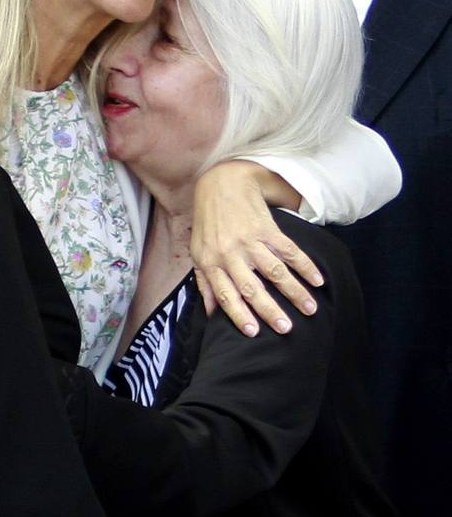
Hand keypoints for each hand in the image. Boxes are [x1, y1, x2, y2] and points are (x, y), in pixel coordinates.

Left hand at [191, 161, 323, 336]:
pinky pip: (289, 250)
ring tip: (310, 309)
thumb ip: (204, 283)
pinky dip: (305, 266)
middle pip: (252, 287)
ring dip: (294, 292)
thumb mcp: (198, 252)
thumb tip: (210, 314)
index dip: (239, 314)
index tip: (254, 333)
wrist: (221, 183)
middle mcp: (230, 253)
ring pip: (275, 271)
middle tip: (287, 329)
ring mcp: (250, 241)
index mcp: (211, 262)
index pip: (225, 294)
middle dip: (270, 310)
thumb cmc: (208, 223)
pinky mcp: (267, 228)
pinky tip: (318, 280)